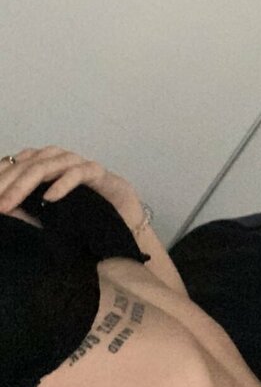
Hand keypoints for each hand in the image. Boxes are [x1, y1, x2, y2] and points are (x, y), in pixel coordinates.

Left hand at [0, 146, 139, 217]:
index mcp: (45, 165)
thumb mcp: (47, 218)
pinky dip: (62, 184)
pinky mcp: (99, 172)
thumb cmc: (85, 218)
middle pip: (27, 163)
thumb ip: (25, 212)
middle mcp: (59, 159)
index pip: (16, 164)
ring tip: (9, 203)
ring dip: (24, 184)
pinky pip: (78, 172)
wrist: (123, 226)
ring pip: (47, 164)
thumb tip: (3, 207)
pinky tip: (49, 198)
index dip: (0, 177)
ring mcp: (79, 163)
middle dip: (6, 183)